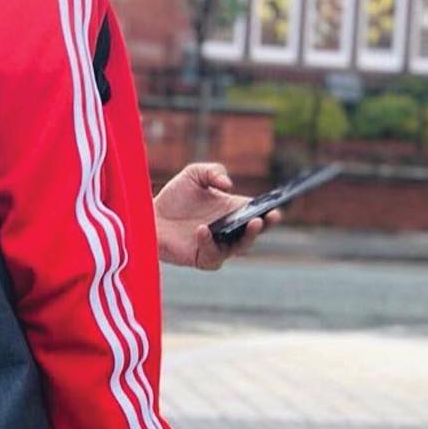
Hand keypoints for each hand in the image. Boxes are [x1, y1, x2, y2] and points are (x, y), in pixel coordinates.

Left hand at [153, 163, 281, 270]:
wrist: (150, 214)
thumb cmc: (175, 196)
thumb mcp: (194, 174)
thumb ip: (213, 171)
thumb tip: (229, 186)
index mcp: (233, 211)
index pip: (258, 213)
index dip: (270, 212)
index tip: (277, 207)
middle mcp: (229, 230)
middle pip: (254, 234)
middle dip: (264, 226)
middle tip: (267, 217)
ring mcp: (217, 246)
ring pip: (239, 248)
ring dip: (247, 238)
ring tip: (250, 223)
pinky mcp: (202, 258)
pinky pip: (213, 256)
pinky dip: (210, 243)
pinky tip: (203, 229)